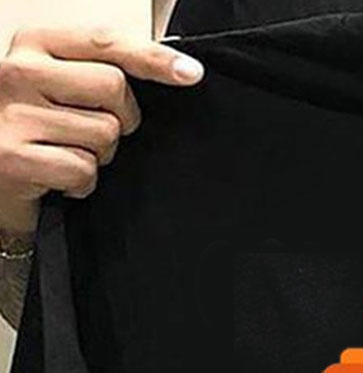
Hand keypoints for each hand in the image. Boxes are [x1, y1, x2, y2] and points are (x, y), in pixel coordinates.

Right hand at [0, 27, 203, 234]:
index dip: (153, 58)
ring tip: (67, 154)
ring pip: (105, 134)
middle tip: (93, 132)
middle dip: (121, 119)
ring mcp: (14, 113)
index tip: (190, 73)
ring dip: (99, 156)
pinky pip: (84, 170)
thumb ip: (96, 73)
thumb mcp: (57, 89)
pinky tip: (59, 179)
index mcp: (32, 45)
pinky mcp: (15, 156)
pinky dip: (82, 184)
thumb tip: (171, 70)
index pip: (105, 43)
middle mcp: (18, 71)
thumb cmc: (33, 132)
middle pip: (114, 87)